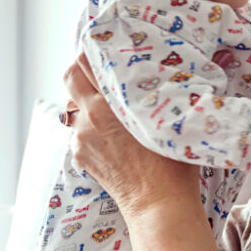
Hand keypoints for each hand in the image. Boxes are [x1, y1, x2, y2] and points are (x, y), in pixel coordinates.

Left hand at [64, 53, 197, 216]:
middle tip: (103, 66)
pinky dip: (90, 123)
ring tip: (110, 101)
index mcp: (107, 106)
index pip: (83, 64)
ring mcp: (81, 139)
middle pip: (70, 79)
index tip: (105, 45)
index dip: (92, 51)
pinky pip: (79, 129)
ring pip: (75, 105)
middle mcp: (88, 119)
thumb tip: (180, 65)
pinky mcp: (81, 156)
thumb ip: (163, 90)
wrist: (158, 205)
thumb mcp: (171, 118)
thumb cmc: (172, 164)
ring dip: (87, 99)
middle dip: (83, 70)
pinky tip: (112, 129)